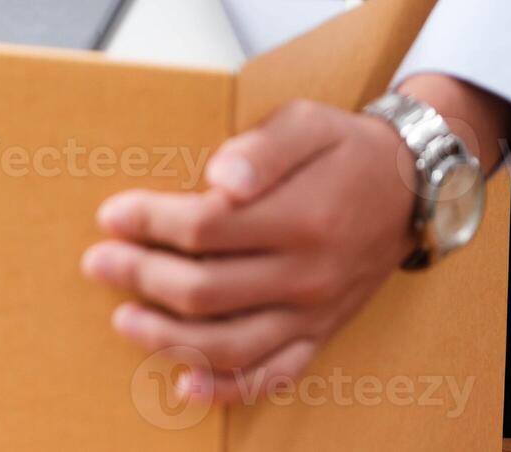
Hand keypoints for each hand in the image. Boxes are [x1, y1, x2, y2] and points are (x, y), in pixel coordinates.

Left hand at [80, 75, 510, 404]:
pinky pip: (274, 375)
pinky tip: (185, 384)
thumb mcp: (307, 124)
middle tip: (98, 262)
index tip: (112, 214)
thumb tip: (220, 175)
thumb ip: (262, 148)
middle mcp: (308, 275)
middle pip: (205, 290)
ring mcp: (315, 312)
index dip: (150, 222)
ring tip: (123, 319)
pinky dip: (228, 387)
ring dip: (167, 337)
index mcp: (302, 218)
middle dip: (140, 276)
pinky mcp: (320, 334)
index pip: (205, 229)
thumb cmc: (346, 148)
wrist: (412, 187)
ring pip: (230, 343)